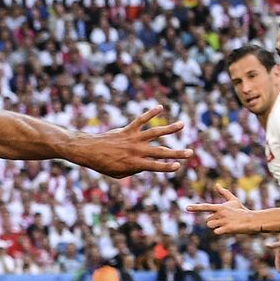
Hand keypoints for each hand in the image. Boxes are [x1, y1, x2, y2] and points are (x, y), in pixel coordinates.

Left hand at [76, 105, 191, 178]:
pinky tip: (160, 107)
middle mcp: (136, 151)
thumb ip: (134, 170)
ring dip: (169, 129)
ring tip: (182, 125)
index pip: (155, 166)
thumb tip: (146, 165)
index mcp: (134, 164)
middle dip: (176, 153)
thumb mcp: (118, 173)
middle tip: (190, 152)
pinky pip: (140, 120)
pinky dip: (150, 113)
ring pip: (154, 133)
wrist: (89, 150)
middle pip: (160, 152)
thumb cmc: (103, 164)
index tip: (178, 166)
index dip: (167, 167)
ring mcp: (133, 139)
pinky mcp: (127, 129)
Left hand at [186, 185, 258, 234]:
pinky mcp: (227, 229)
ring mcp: (223, 221)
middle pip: (207, 220)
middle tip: (224, 220)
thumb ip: (224, 193)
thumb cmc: (241, 210)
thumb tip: (217, 184)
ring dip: (216, 226)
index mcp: (220, 207)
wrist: (252, 220)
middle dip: (213, 221)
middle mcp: (220, 214)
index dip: (196, 208)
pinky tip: (228, 228)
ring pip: (210, 226)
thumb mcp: (233, 201)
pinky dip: (220, 231)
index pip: (205, 207)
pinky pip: (216, 232)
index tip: (186, 208)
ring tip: (226, 224)